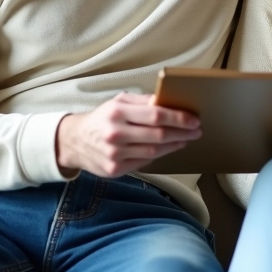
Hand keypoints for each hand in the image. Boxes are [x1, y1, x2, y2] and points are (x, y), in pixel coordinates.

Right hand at [56, 93, 200, 177]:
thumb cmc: (102, 118)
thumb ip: (142, 101)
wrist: (74, 141)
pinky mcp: (114, 169)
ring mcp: (114, 154)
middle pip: (158, 135)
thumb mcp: (118, 102)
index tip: (194, 120)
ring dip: (174, 145)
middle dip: (182, 133)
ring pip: (154, 151)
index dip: (179, 118)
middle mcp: (115, 134)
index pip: (156, 115)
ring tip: (184, 139)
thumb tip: (167, 102)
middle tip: (196, 131)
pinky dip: (159, 155)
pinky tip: (167, 148)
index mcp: (117, 112)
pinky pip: (144, 162)